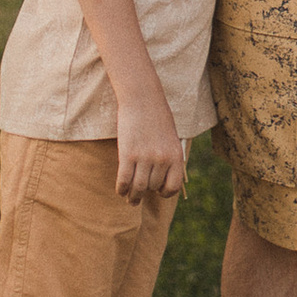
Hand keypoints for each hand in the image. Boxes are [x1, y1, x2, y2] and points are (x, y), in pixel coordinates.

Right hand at [113, 91, 186, 206]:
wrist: (142, 98)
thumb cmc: (156, 116)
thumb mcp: (170, 137)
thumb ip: (168, 157)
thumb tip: (160, 179)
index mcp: (175, 155)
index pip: (172, 187)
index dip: (164, 193)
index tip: (157, 192)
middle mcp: (162, 159)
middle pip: (152, 187)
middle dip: (145, 192)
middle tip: (137, 195)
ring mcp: (145, 158)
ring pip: (138, 187)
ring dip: (132, 196)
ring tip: (129, 198)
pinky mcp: (128, 154)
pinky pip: (124, 180)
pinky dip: (121, 188)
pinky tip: (120, 190)